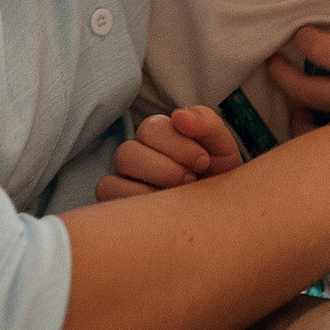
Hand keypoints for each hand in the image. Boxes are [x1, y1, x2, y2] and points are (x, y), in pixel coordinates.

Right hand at [95, 106, 244, 201]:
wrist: (221, 213)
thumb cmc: (218, 176)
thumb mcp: (221, 148)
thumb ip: (207, 124)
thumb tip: (179, 115)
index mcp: (157, 134)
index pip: (151, 129)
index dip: (179, 146)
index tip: (204, 162)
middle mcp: (134, 154)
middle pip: (128, 153)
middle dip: (166, 170)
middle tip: (191, 181)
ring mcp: (121, 180)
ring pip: (113, 179)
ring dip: (151, 190)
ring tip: (178, 200)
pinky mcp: (113, 203)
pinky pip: (107, 197)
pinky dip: (135, 204)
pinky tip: (161, 213)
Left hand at [266, 0, 329, 134]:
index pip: (323, 53)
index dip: (304, 38)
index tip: (300, 30)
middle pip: (308, 91)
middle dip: (282, 74)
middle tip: (271, 59)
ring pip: (316, 122)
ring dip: (295, 105)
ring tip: (285, 91)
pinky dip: (314, 133)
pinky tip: (309, 122)